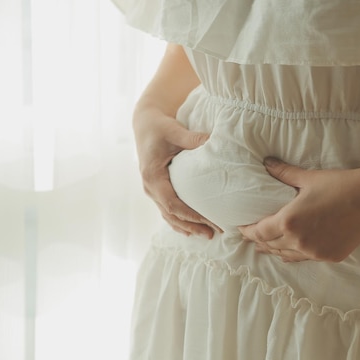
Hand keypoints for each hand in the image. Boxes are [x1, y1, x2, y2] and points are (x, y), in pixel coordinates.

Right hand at [133, 106, 221, 237]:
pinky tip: (192, 230)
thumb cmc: (160, 127)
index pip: (172, 204)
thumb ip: (192, 138)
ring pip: (168, 216)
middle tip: (214, 233)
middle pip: (171, 214)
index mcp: (152, 176)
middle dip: (192, 226)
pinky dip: (179, 221)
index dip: (191, 216)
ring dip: (186, 227)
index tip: (210, 221)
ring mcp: (152, 190)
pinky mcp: (157, 189)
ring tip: (207, 235)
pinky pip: (167, 210)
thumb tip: (214, 142)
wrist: (145, 124)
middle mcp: (149, 187)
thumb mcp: (174, 130)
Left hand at [238, 158, 359, 261]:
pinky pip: (306, 258)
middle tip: (252, 238)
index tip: (241, 230)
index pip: (259, 232)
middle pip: (271, 245)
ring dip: (276, 250)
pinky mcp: (330, 256)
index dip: (248, 232)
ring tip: (267, 247)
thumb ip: (284, 173)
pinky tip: (291, 253)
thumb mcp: (308, 178)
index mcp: (289, 222)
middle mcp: (299, 241)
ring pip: (287, 255)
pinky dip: (296, 254)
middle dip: (259, 241)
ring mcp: (315, 252)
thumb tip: (267, 163)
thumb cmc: (339, 184)